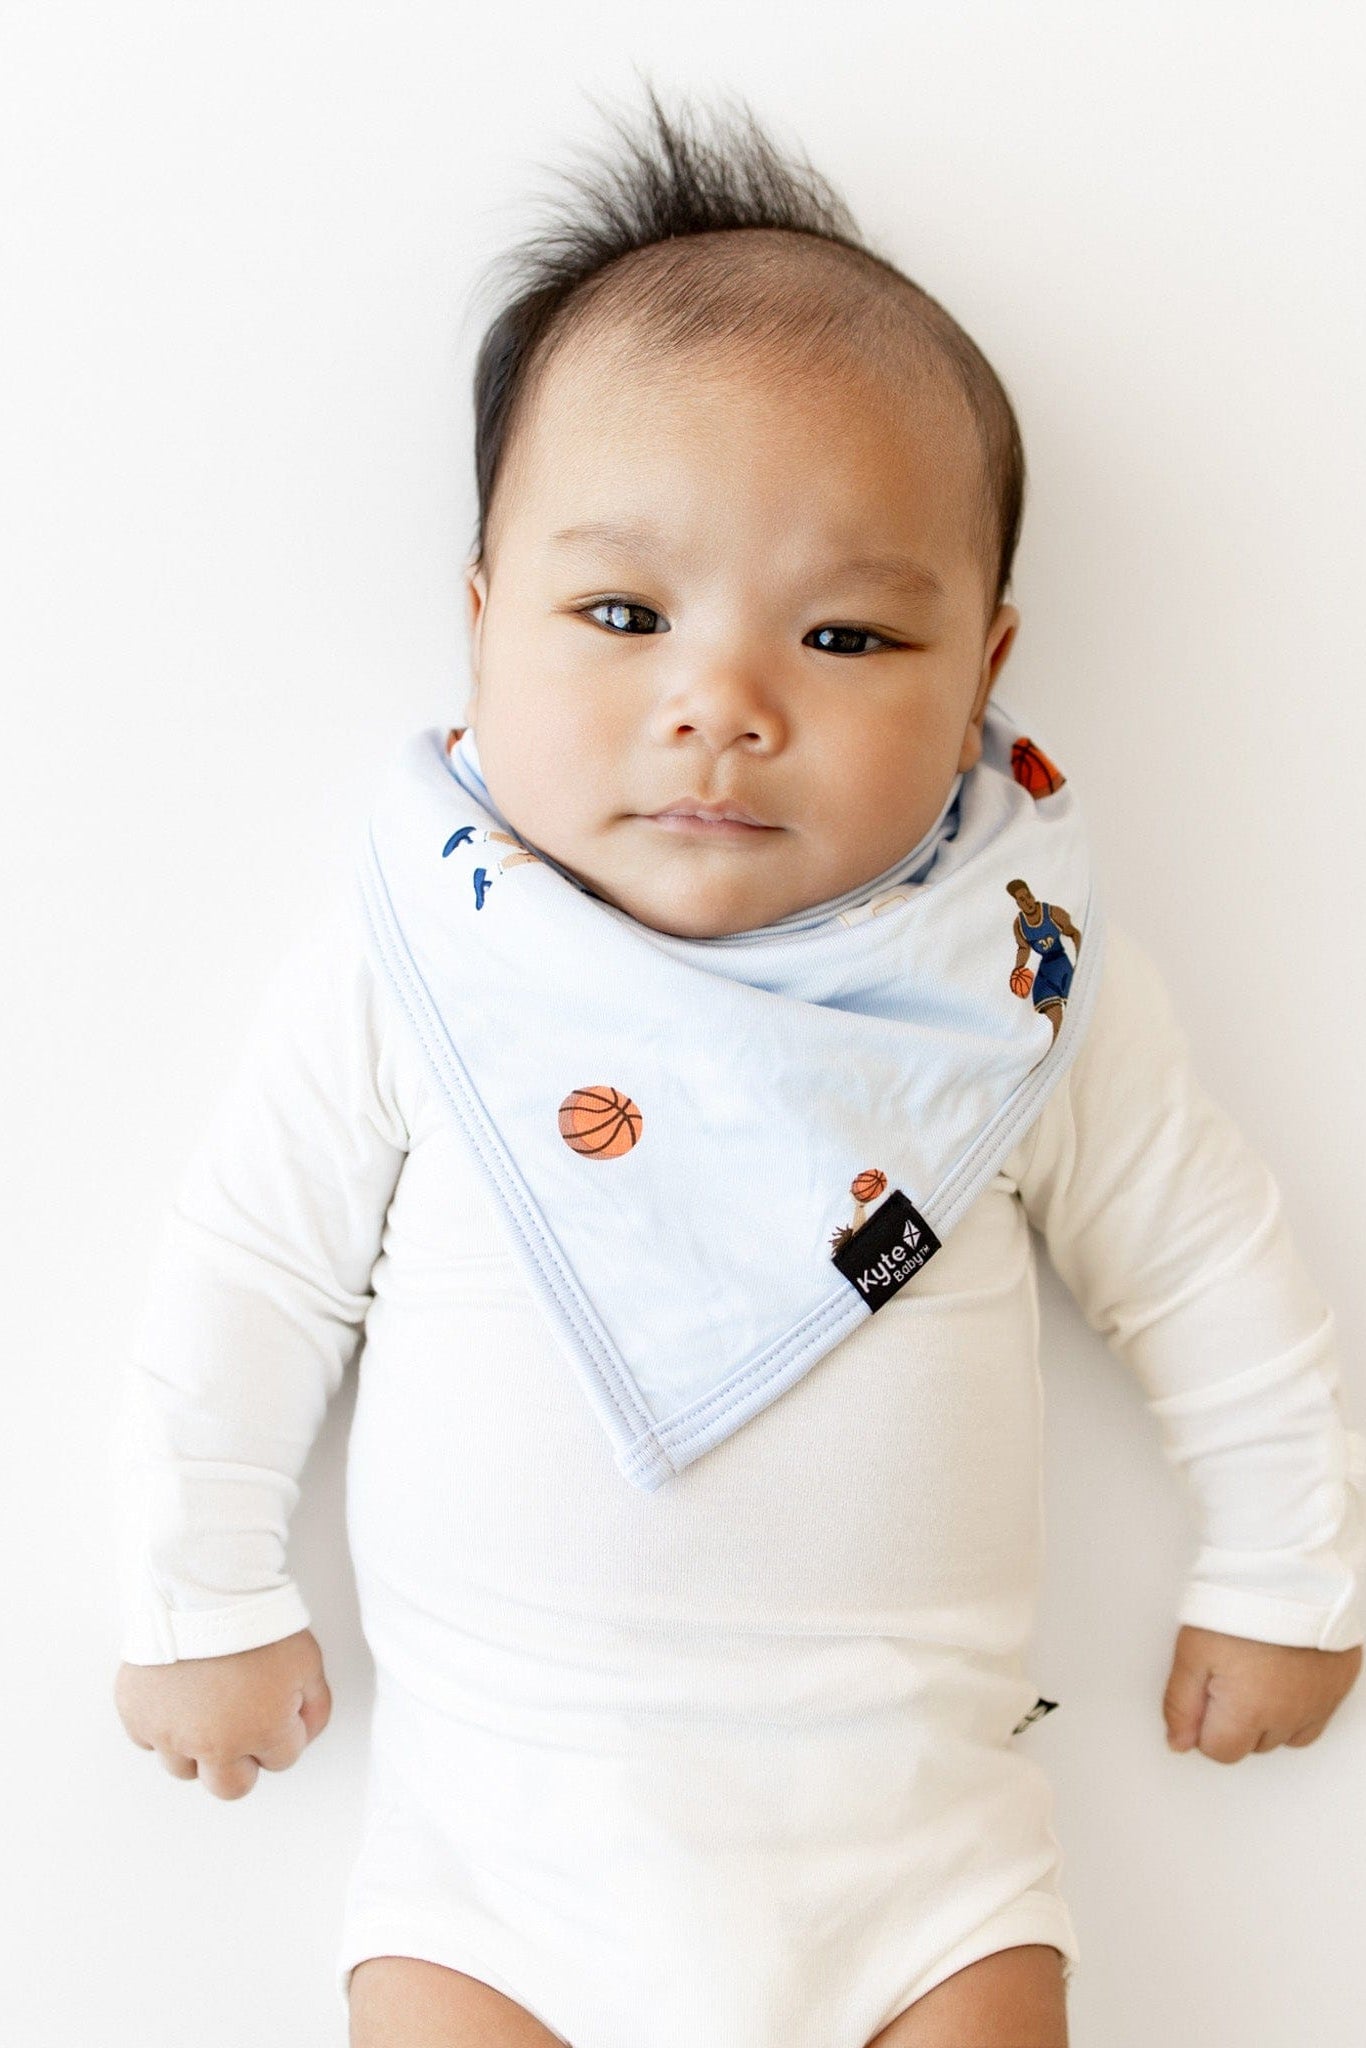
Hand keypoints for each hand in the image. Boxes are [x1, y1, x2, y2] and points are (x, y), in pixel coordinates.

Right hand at [114, 1627, 331, 1799]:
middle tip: (241, 1728)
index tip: (276, 1706)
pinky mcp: (136, 1714)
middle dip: (242, 1763)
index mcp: (260, 1733)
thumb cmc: (258, 1622)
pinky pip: (147, 1739)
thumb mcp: (308, 1662)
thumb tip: (300, 1733)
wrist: (203, 1588)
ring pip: (183, 1768)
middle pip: (230, 1787)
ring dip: (197, 1748)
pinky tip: (176, 1695)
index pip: (282, 1760)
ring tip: (206, 1707)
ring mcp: (169, 1733)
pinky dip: (161, 1725)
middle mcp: (212, 1745)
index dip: (283, 1731)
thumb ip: (313, 1707)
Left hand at [1162, 1624, 1361, 1762]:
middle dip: (1236, 1721)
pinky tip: (1284, 1679)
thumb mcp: (1191, 1651)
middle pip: (1254, 1745)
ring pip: (1286, 1735)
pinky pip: (1316, 1716)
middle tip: (1229, 1674)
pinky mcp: (1338, 1685)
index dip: (1203, 1725)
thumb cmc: (1239, 1604)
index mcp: (1249, 1712)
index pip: (1220, 1752)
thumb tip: (1178, 1743)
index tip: (1202, 1693)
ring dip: (1268, 1717)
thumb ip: (1181, 1704)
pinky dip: (1298, 1707)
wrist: (1290, 1571)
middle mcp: (1288, 1717)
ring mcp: (1318, 1703)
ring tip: (1255, 1673)